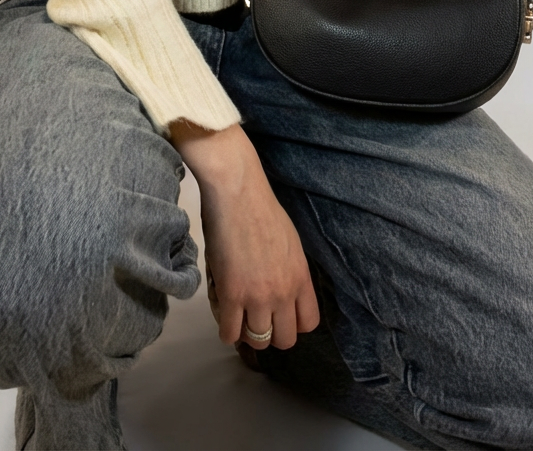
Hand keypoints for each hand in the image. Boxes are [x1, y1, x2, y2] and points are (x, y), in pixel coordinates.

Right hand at [170, 121, 318, 349]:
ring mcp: (258, 296)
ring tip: (237, 316)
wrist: (237, 191)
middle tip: (256, 319)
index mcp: (301, 277)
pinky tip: (222, 315)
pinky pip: (230, 332)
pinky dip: (226, 330)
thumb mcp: (290, 243)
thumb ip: (290, 271)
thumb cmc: (260, 208)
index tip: (280, 316)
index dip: (293, 324)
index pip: (309, 323)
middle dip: (271, 334)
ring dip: (246, 333)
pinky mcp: (231, 294)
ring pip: (258, 340)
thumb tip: (281, 290)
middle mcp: (284, 292)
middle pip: (285, 339)